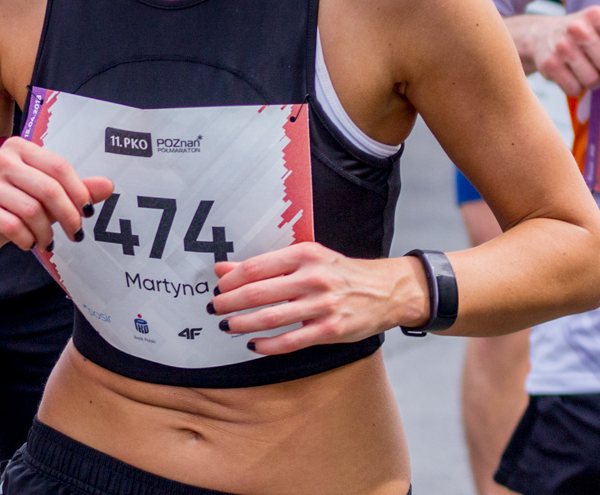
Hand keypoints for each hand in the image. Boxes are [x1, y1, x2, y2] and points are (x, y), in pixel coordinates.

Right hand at [0, 136, 112, 262]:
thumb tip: (108, 185)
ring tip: (49, 242)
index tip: (88, 212)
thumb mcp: (47, 198)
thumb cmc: (14, 207)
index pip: (59, 166)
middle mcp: (0, 158)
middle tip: (76, 233)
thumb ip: (75, 190)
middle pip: (48, 188)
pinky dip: (27, 239)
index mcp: (19, 147)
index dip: (79, 192)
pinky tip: (29, 243)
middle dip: (68, 216)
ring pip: (31, 210)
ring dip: (47, 232)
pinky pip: (11, 225)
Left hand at [209, 243, 429, 354]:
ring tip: (228, 326)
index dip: (231, 280)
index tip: (218, 288)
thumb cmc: (340, 273)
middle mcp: (313, 277)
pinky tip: (254, 344)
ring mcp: (322, 305)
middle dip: (230, 303)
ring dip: (243, 324)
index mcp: (305, 254)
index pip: (256, 267)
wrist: (385, 290)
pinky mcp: (330, 329)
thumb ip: (266, 265)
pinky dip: (268, 345)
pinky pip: (291, 341)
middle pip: (258, 293)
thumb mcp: (307, 259)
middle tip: (215, 308)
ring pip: (271, 318)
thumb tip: (223, 269)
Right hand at [529, 0, 599, 96]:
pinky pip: (574, 89)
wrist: (540, 35)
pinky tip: (572, 76)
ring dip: (594, 82)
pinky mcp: (549, 64)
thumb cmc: (582, 30)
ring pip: (592, 80)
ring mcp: (562, 46)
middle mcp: (577, 28)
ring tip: (587, 71)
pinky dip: (577, 88)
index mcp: (596, 15)